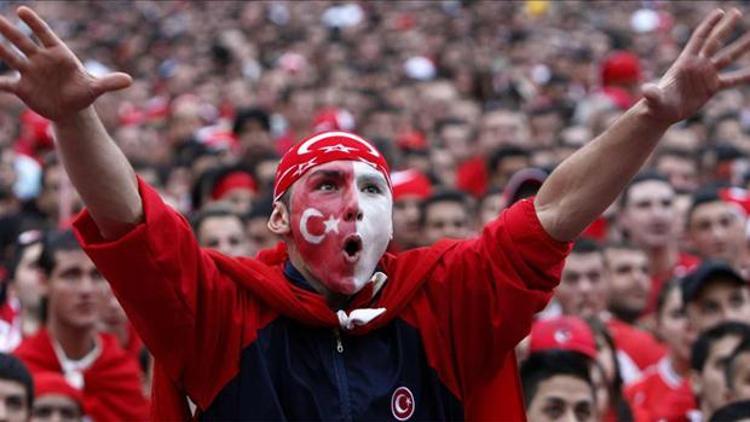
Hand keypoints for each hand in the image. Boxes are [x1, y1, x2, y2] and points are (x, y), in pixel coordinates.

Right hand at [0, 6, 131, 121]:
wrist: (71, 109)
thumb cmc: (83, 93)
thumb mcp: (96, 88)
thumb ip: (109, 83)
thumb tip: (129, 80)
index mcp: (58, 53)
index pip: (44, 34)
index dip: (33, 23)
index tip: (21, 10)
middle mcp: (40, 59)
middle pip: (23, 41)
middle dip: (9, 30)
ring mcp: (29, 71)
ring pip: (11, 57)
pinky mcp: (22, 88)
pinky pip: (7, 84)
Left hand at [642, 8, 749, 124]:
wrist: (662, 113)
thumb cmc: (656, 104)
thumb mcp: (654, 98)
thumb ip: (653, 93)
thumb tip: (646, 90)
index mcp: (685, 62)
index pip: (699, 38)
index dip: (709, 25)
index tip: (721, 12)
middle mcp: (698, 65)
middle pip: (715, 42)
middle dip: (726, 28)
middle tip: (738, 12)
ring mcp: (706, 75)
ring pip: (727, 58)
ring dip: (741, 47)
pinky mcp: (711, 87)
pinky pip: (732, 80)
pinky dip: (744, 76)